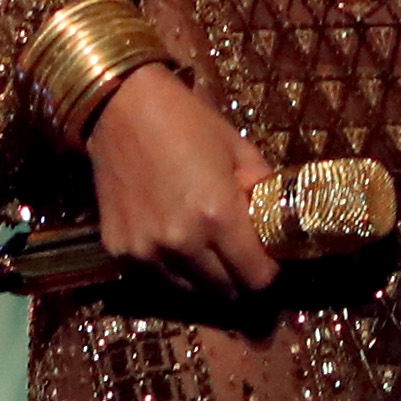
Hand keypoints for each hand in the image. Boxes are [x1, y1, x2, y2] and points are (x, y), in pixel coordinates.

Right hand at [83, 62, 277, 300]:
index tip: (267, 257)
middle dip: (240, 278)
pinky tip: (174, 241)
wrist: (119, 107)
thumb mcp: (237, 149)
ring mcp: (147, 252)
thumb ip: (263, 190)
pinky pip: (159, 279)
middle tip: (239, 255)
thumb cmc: (185, 122)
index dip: (268, 270)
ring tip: (207, 248)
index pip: (257, 278)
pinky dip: (173, 270)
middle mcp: (182, 243)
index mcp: (218, 215)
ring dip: (206, 278)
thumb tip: (281, 220)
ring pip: (192, 293)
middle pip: (227, 293)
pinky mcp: (120, 253)